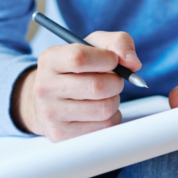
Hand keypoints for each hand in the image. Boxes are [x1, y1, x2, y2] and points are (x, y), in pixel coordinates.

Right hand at [12, 31, 142, 141]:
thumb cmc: (78, 70)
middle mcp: (45, 87)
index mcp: (50, 59)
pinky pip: (104, 126)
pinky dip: (111, 117)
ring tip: (104, 96)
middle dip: (116, 82)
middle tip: (113, 80)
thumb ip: (117, 43)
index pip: (79, 57)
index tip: (113, 61)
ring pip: (104, 109)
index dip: (106, 59)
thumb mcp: (93, 47)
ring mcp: (51, 113)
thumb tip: (133, 63)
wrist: (51, 101)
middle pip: (98, 87)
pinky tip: (99, 111)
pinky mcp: (62, 134)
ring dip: (114, 101)